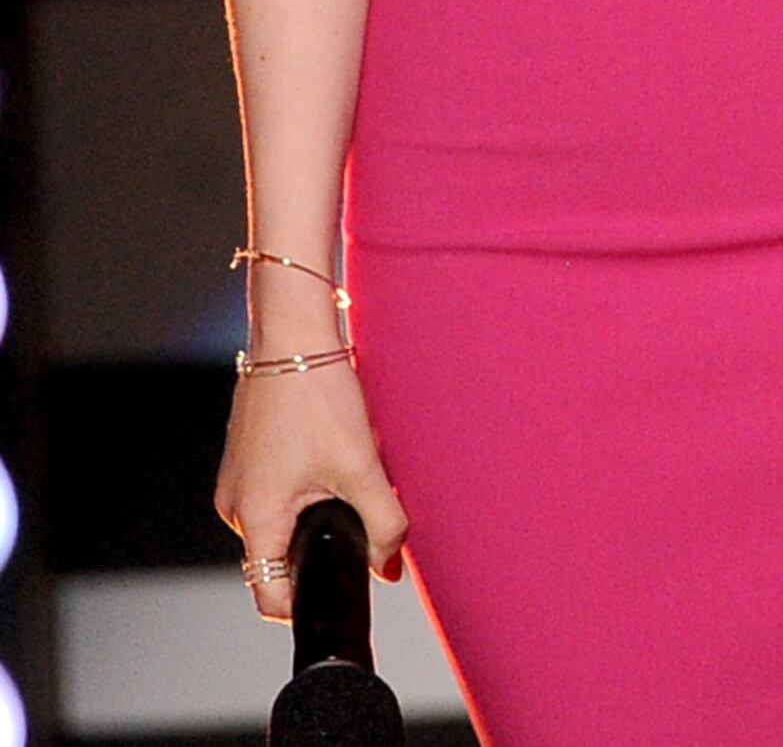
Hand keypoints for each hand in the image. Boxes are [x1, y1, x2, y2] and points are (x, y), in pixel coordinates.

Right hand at [217, 361, 407, 621]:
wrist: (293, 335)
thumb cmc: (317, 396)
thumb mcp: (361, 465)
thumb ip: (383, 523)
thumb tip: (389, 567)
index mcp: (253, 517)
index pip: (269, 593)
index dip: (308, 603)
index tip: (344, 596)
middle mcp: (236, 506)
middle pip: (281, 557)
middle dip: (324, 549)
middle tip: (366, 524)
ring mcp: (241, 481)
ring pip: (285, 521)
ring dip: (321, 514)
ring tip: (354, 480)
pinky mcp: (252, 459)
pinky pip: (282, 493)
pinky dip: (312, 488)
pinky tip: (339, 460)